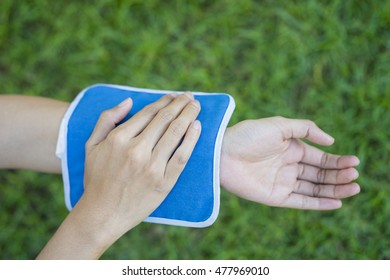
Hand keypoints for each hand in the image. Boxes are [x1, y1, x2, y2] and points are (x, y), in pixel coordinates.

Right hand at [37, 93, 200, 258]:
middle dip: (180, 103)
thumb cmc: (96, 179)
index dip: (164, 101)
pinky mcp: (163, 182)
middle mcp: (136, 150)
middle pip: (165, 119)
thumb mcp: (91, 146)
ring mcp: (151, 167)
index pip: (149, 112)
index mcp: (119, 139)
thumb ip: (107, 120)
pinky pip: (182, 156)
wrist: (102, 214)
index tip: (174, 96)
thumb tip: (129, 101)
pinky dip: (192, 139)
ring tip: (196, 106)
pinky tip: (197, 127)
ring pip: (176, 133)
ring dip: (189, 115)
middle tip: (190, 96)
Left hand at [220, 117, 359, 209]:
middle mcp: (289, 166)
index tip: (354, 162)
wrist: (221, 153)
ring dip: (334, 189)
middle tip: (355, 176)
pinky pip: (301, 202)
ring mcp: (283, 182)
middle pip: (320, 174)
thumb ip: (306, 129)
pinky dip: (318, 203)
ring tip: (353, 187)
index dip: (338, 161)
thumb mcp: (279, 126)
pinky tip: (336, 202)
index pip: (321, 158)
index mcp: (292, 149)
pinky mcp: (275, 197)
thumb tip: (331, 141)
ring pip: (314, 188)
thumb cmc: (247, 136)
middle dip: (339, 176)